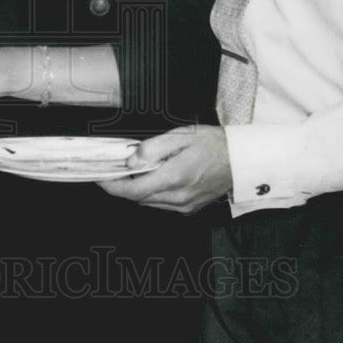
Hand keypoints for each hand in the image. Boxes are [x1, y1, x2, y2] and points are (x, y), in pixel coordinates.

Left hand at [100, 125, 231, 214]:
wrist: (242, 160)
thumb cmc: (214, 143)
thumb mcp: (182, 135)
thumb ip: (153, 148)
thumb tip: (131, 161)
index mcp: (175, 177)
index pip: (134, 191)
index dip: (112, 187)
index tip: (100, 178)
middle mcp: (179, 196)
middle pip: (138, 198)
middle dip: (123, 185)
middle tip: (116, 168)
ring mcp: (185, 205)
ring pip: (149, 202)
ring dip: (138, 189)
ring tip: (138, 169)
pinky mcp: (189, 208)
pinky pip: (162, 203)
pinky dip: (152, 192)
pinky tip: (156, 177)